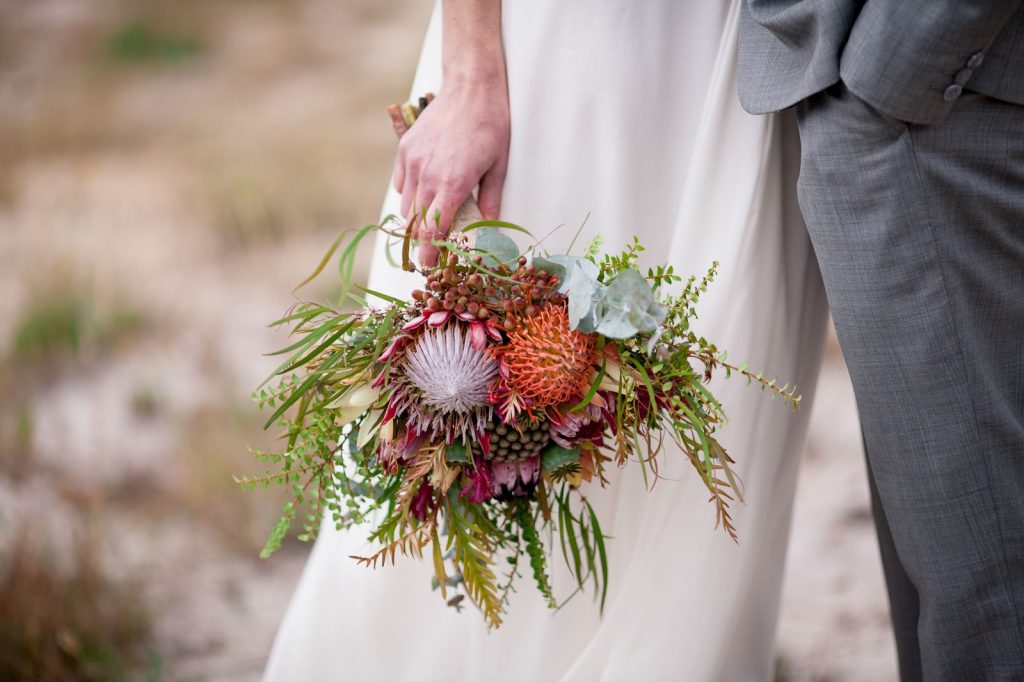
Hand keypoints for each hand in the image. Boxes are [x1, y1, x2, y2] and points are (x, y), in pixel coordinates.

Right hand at [393, 77, 509, 267]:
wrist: (471, 87)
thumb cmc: (491, 126)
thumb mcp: (499, 167)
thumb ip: (491, 200)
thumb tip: (489, 227)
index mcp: (452, 185)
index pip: (434, 231)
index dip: (430, 253)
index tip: (431, 268)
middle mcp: (427, 176)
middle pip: (416, 223)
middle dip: (421, 244)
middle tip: (428, 257)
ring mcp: (413, 162)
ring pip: (406, 205)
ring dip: (416, 220)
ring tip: (428, 226)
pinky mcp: (405, 150)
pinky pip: (401, 184)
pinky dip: (409, 196)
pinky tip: (422, 196)